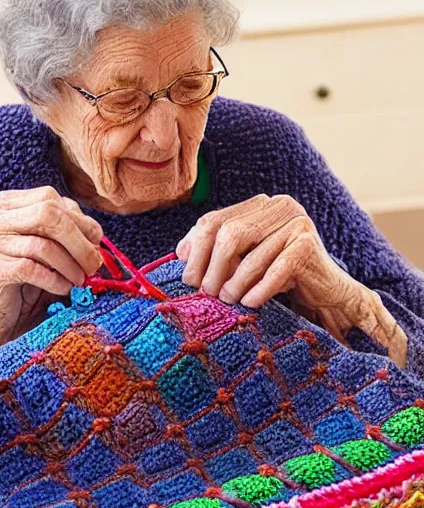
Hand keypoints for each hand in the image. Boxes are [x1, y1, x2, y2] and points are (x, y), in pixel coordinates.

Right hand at [0, 186, 102, 368]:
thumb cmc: (28, 278)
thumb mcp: (48, 247)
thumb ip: (66, 231)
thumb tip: (96, 233)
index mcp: (7, 204)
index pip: (48, 198)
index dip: (79, 218)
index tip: (96, 239)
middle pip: (46, 215)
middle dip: (78, 241)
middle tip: (95, 263)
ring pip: (41, 245)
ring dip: (70, 265)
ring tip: (82, 280)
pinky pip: (32, 270)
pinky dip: (55, 280)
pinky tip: (65, 288)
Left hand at [176, 194, 407, 366]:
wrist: (327, 291)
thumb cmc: (280, 275)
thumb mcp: (245, 259)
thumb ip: (216, 250)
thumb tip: (181, 252)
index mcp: (258, 204)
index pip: (214, 220)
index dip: (196, 249)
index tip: (188, 277)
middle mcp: (279, 206)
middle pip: (229, 233)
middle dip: (212, 266)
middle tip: (206, 292)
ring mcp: (297, 222)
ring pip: (251, 253)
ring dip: (234, 282)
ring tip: (227, 300)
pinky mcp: (309, 244)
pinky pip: (275, 270)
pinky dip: (259, 289)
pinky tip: (249, 303)